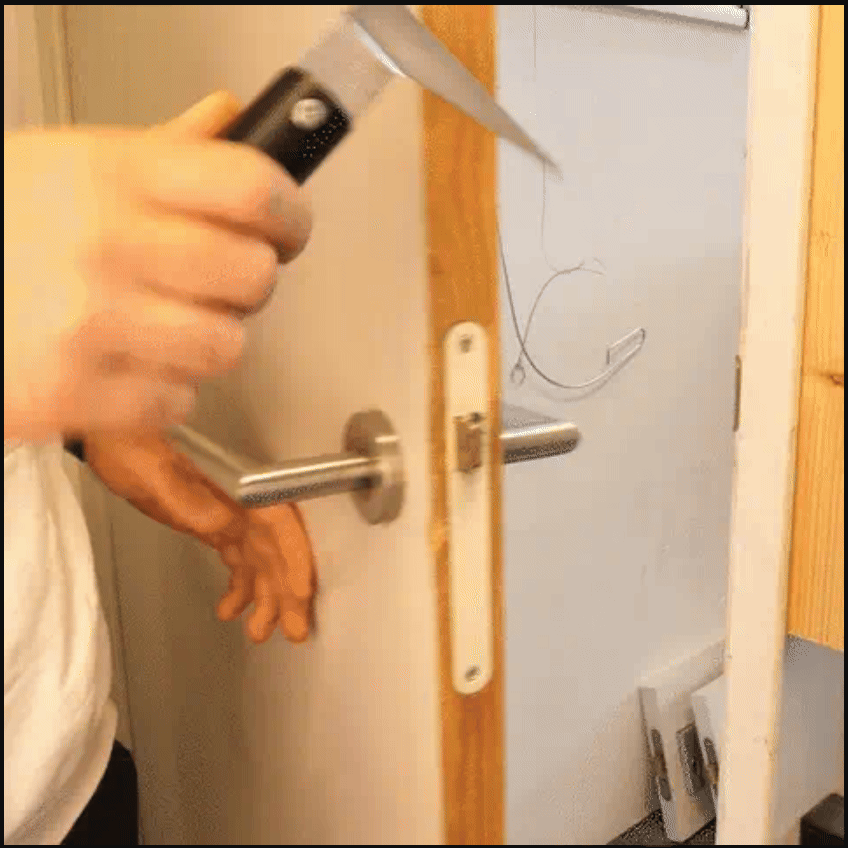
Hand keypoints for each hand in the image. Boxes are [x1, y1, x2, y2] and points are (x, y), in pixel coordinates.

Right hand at [4, 92, 310, 441]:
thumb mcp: (66, 168)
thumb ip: (161, 152)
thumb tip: (230, 117)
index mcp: (109, 172)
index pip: (253, 186)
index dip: (289, 213)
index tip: (288, 228)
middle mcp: (105, 241)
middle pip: (255, 274)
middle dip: (246, 284)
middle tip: (214, 282)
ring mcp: (91, 321)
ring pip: (226, 347)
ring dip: (203, 343)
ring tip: (158, 326)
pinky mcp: (78, 393)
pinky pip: (179, 401)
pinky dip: (161, 392)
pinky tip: (122, 364)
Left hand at [83, 430, 315, 643]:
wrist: (114, 435)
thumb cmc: (132, 444)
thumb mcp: (153, 469)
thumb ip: (187, 498)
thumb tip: (224, 525)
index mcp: (233, 483)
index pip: (277, 521)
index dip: (294, 557)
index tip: (300, 592)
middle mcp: (239, 500)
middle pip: (275, 547)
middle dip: (286, 590)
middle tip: (294, 630)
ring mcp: (228, 513)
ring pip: (260, 559)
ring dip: (265, 596)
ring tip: (259, 632)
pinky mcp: (213, 523)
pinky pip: (238, 559)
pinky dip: (239, 586)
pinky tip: (230, 608)